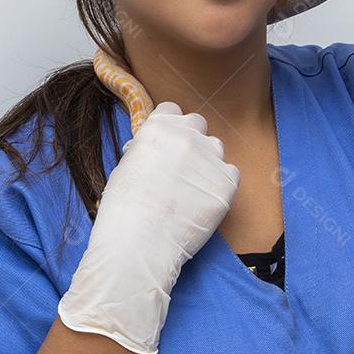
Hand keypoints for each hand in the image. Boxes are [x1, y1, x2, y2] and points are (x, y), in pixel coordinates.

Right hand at [58, 101, 239, 353]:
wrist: (139, 242)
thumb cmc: (123, 210)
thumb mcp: (126, 167)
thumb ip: (147, 151)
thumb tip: (157, 151)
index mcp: (158, 127)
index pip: (172, 110)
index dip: (169, 126)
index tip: (167, 142)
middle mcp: (187, 136)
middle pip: (198, 124)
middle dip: (190, 140)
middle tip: (180, 165)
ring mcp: (210, 159)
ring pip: (216, 147)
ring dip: (207, 160)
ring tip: (190, 188)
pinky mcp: (227, 184)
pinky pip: (230, 174)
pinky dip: (220, 184)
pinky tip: (202, 201)